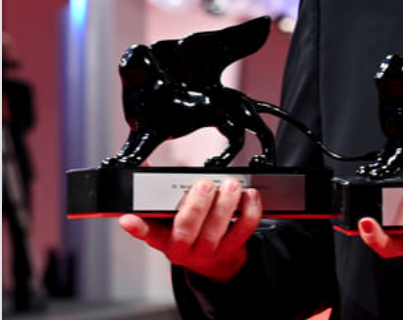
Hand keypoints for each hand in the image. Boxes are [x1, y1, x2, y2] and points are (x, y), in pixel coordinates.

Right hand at [118, 178, 260, 282]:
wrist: (212, 259)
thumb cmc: (188, 232)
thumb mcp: (167, 218)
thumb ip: (157, 193)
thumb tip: (143, 167)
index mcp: (162, 237)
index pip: (145, 231)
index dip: (136, 226)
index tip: (128, 218)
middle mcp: (183, 247)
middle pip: (186, 230)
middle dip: (195, 205)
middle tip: (204, 184)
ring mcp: (208, 250)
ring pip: (215, 230)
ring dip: (225, 205)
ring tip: (231, 185)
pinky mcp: (232, 247)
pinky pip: (244, 230)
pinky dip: (250, 210)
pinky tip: (249, 195)